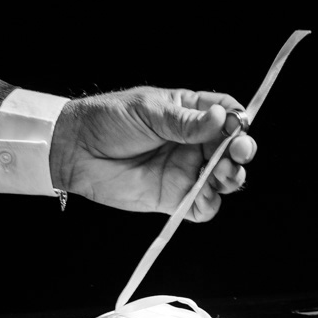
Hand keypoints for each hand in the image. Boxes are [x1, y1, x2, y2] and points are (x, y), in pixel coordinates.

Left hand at [50, 87, 256, 221]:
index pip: (227, 115)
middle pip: (231, 150)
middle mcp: (192, 143)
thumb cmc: (108, 120)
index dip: (239, 122)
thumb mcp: (148, 111)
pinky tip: (203, 197)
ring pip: (222, 179)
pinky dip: (209, 205)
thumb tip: (222, 120)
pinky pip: (202, 206)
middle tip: (237, 156)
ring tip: (222, 176)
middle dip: (241, 153)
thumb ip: (185, 121)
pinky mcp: (173, 197)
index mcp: (189, 113)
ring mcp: (185, 171)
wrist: (76, 151)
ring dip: (230, 179)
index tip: (239, 128)